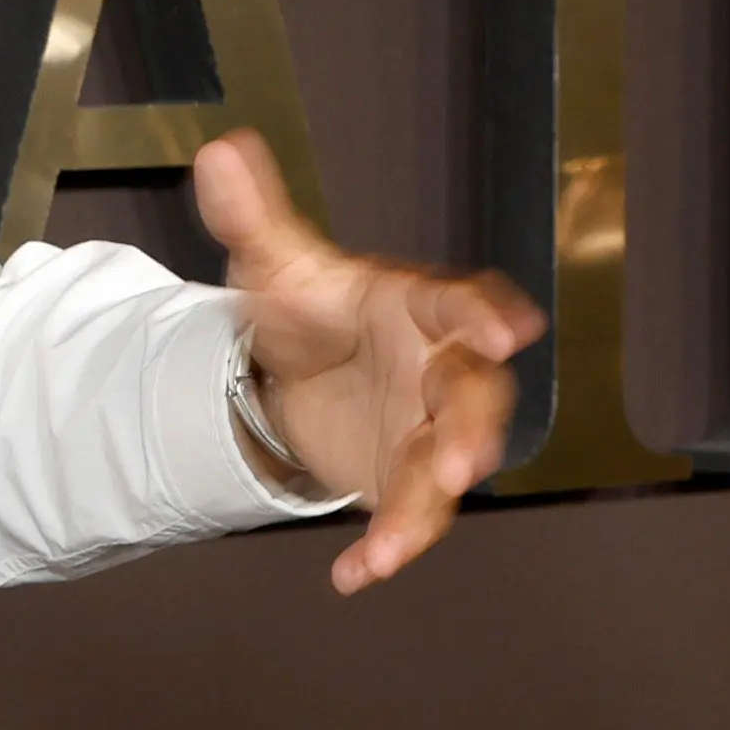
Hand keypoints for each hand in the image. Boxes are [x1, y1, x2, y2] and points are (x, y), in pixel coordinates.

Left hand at [194, 130, 543, 595]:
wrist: (298, 371)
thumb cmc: (312, 309)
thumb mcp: (275, 266)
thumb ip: (252, 216)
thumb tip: (218, 154)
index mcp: (420, 306)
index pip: (462, 303)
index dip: (488, 315)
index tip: (511, 329)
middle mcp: (442, 369)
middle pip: (474, 397)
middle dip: (474, 430)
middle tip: (466, 460)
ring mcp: (432, 430)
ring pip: (447, 468)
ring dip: (428, 506)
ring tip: (395, 545)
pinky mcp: (410, 480)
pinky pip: (411, 519)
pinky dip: (385, 549)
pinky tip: (353, 575)